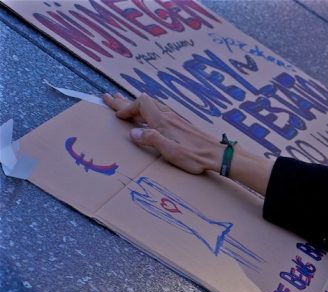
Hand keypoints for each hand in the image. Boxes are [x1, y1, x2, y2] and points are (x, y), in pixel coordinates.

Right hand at [103, 93, 221, 173]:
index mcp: (163, 122)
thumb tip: (133, 132)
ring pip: (153, 105)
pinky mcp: (182, 124)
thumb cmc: (195, 156)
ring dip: (137, 105)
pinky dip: (148, 110)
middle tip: (109, 98)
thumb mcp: (171, 152)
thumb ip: (152, 140)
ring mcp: (176, 119)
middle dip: (125, 101)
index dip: (126, 107)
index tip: (117, 117)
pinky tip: (150, 113)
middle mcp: (169, 116)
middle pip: (144, 102)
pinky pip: (161, 111)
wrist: (218, 154)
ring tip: (125, 103)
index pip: (141, 104)